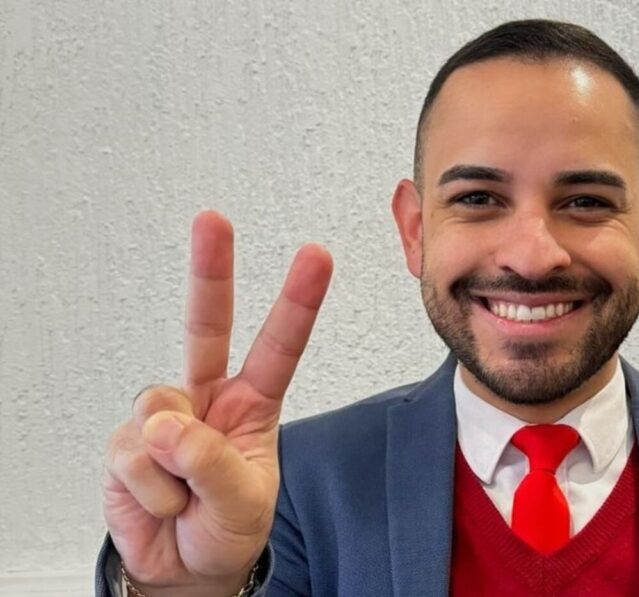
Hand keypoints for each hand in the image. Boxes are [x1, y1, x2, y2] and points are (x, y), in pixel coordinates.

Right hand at [103, 211, 332, 594]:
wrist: (182, 567)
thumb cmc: (225, 528)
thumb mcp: (243, 502)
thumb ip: (212, 462)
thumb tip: (166, 426)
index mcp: (252, 403)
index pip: (280, 345)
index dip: (298, 301)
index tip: (315, 256)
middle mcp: (206, 398)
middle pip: (207, 326)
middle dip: (210, 270)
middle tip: (213, 219)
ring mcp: (164, 416)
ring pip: (163, 413)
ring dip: (177, 468)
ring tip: (187, 494)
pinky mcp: (126, 442)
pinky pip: (135, 456)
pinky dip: (152, 491)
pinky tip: (161, 499)